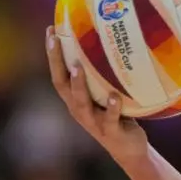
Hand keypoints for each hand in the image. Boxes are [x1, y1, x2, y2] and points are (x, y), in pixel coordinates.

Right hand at [47, 26, 148, 168]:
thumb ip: (106, 76)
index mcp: (76, 99)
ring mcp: (94, 122)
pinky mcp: (111, 132)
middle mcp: (79, 109)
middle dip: (57, 61)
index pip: (58, 73)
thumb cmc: (119, 116)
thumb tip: (115, 43)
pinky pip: (110, 119)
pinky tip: (115, 97)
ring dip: (79, 85)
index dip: (53, 53)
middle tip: (55, 39)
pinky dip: (112, 108)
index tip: (51, 29)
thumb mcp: (108, 94)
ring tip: (78, 68)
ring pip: (81, 102)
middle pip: (62, 84)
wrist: (130, 149)